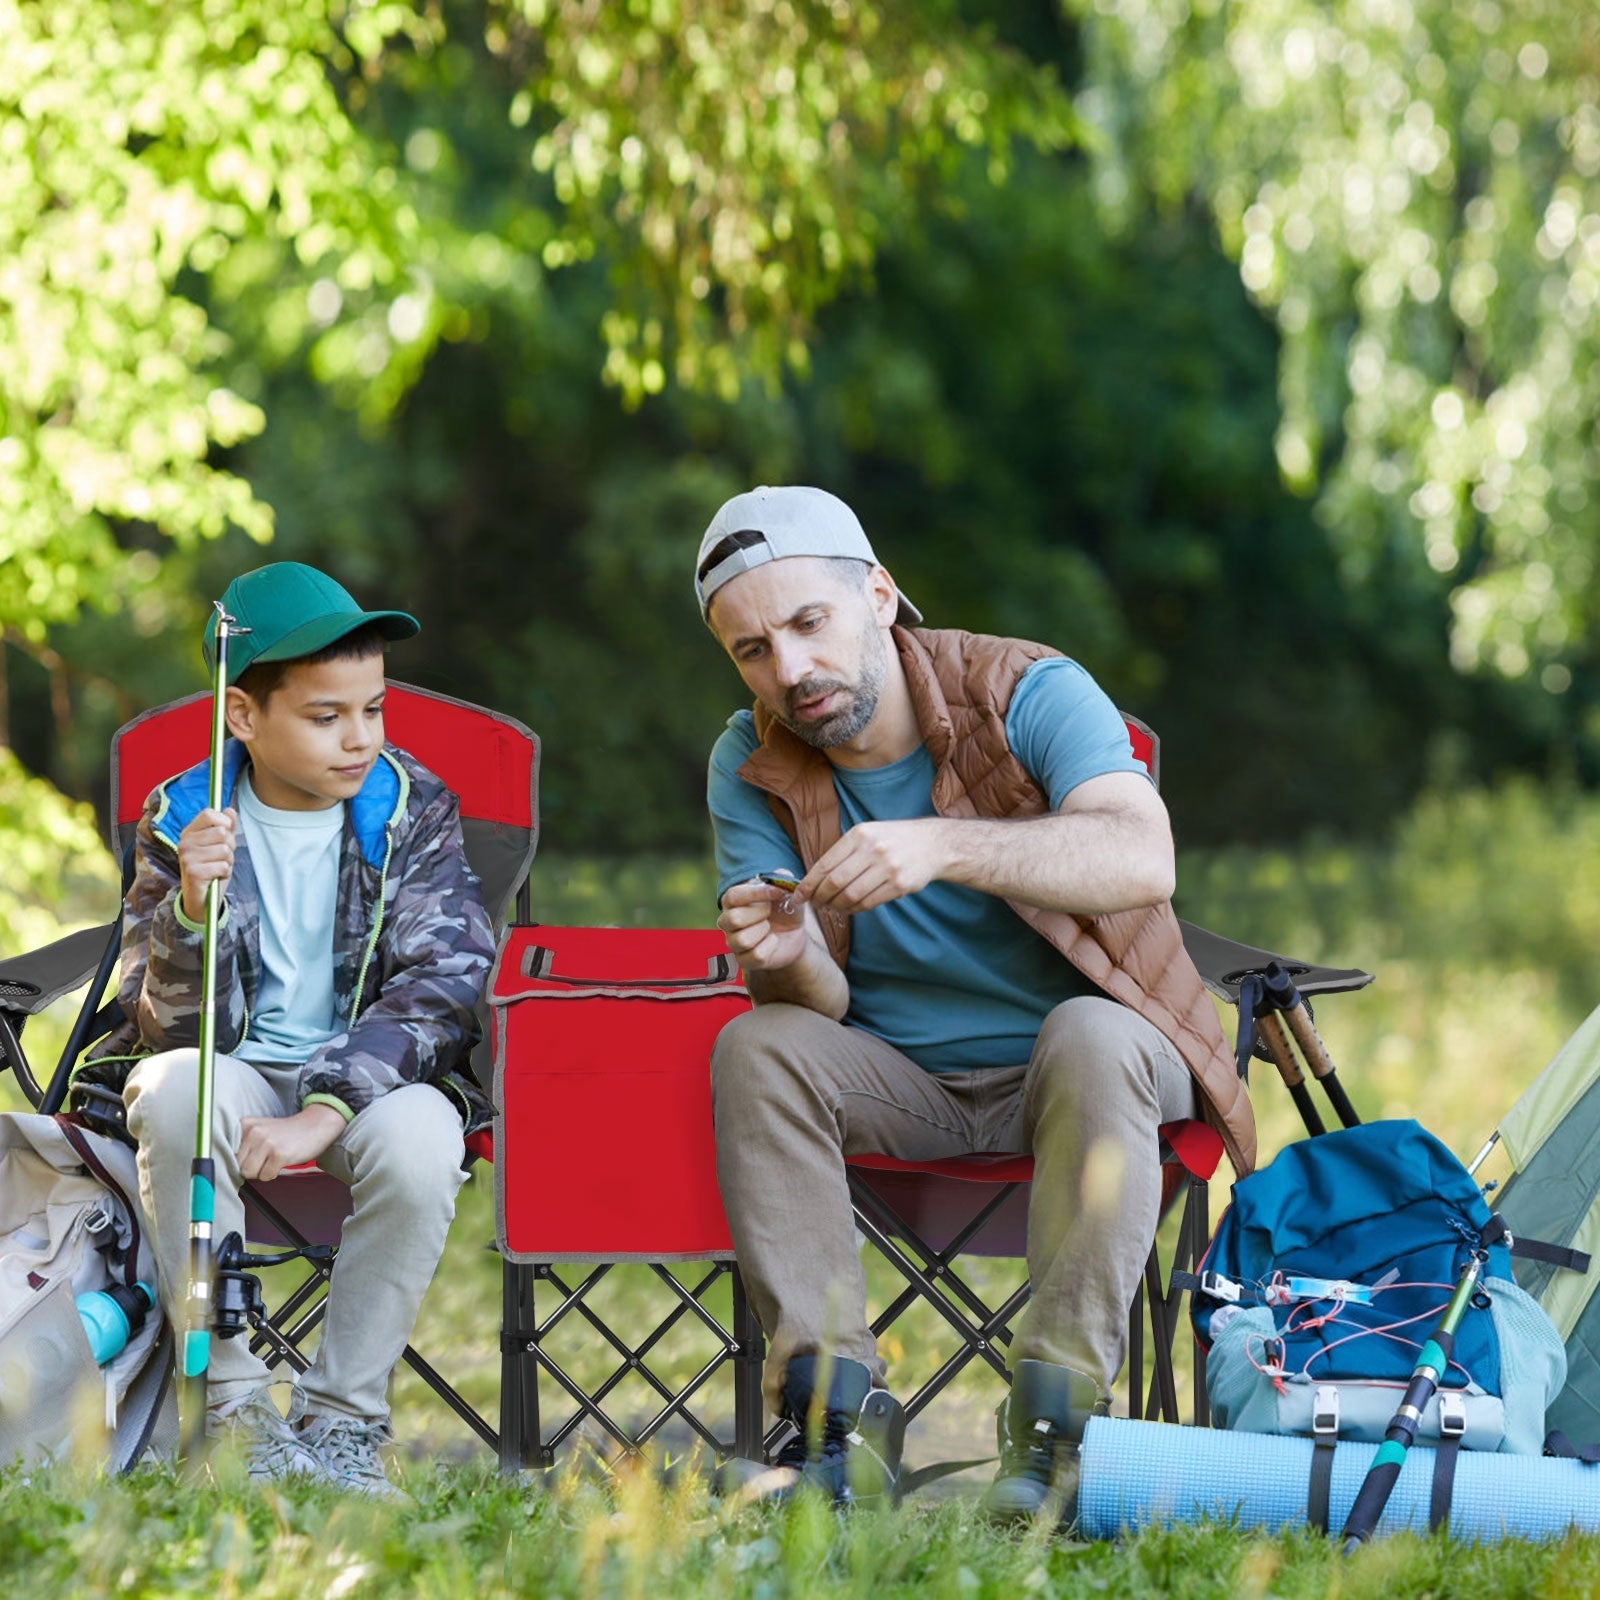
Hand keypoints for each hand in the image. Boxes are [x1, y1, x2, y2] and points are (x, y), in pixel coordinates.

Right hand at [178, 807, 237, 923]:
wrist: (201, 897)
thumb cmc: (211, 868)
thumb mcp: (220, 845)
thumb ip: (226, 827)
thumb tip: (230, 810)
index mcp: (189, 832)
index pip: (209, 813)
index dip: (224, 822)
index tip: (226, 833)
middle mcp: (185, 843)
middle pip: (222, 832)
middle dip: (230, 846)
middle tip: (221, 857)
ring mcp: (187, 857)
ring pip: (225, 850)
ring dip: (228, 861)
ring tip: (217, 867)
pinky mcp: (193, 872)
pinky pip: (223, 866)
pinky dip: (225, 872)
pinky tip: (215, 876)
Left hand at [237, 1105, 346, 1181]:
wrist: (316, 1125)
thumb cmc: (286, 1133)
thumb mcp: (260, 1130)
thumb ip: (243, 1144)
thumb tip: (225, 1170)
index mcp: (245, 1125)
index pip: (227, 1153)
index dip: (238, 1161)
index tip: (247, 1159)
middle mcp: (253, 1132)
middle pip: (237, 1166)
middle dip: (250, 1167)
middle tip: (265, 1159)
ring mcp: (267, 1142)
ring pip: (249, 1173)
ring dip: (261, 1172)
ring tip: (273, 1160)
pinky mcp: (279, 1154)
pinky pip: (266, 1176)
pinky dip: (274, 1173)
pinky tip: (282, 1161)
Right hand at [718, 877, 809, 973]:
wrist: (794, 934)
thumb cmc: (784, 910)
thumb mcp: (787, 892)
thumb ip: (784, 880)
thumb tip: (782, 874)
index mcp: (732, 902)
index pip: (733, 896)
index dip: (756, 893)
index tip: (777, 892)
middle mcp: (727, 922)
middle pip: (733, 919)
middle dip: (759, 914)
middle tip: (770, 912)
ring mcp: (734, 942)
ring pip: (742, 940)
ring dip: (763, 932)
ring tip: (769, 928)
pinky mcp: (744, 961)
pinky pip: (755, 956)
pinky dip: (771, 947)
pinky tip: (773, 941)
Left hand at [801, 819, 947, 914]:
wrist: (932, 844)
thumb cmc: (892, 840)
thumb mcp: (867, 834)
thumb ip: (843, 852)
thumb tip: (814, 878)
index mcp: (860, 834)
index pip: (825, 863)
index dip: (809, 883)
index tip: (799, 895)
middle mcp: (873, 849)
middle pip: (835, 882)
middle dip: (820, 897)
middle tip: (815, 904)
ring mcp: (888, 867)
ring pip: (851, 895)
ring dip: (837, 906)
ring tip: (832, 907)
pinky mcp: (900, 884)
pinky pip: (869, 903)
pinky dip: (855, 909)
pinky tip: (849, 908)